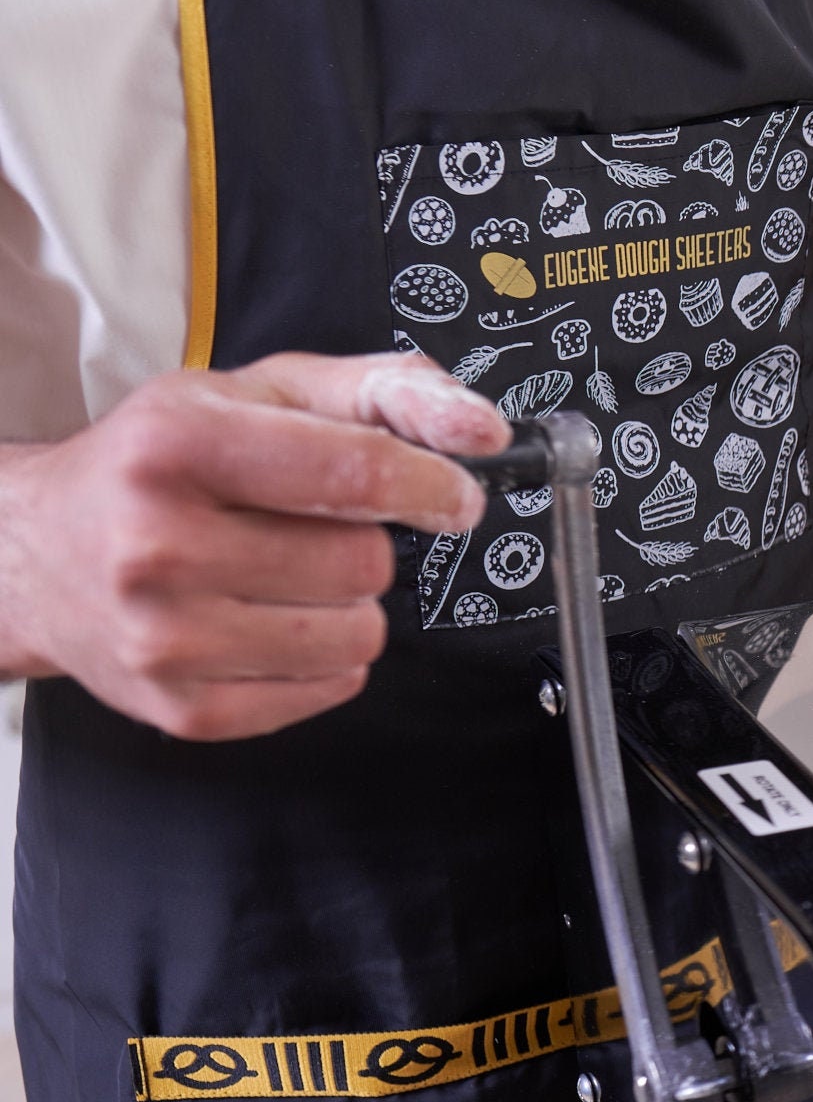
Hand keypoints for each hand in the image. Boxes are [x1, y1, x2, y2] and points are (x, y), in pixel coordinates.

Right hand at [0, 353, 504, 739]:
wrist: (37, 551)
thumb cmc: (156, 465)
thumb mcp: (255, 392)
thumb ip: (381, 392)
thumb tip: (479, 429)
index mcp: (175, 446)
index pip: (355, 473)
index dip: (430, 487)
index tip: (450, 496)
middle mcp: (158, 544)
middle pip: (365, 563)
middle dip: (362, 544)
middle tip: (305, 530)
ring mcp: (165, 637)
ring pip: (358, 633)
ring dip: (348, 605)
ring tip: (282, 576)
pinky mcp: (184, 709)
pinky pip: (331, 689)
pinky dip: (324, 658)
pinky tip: (267, 621)